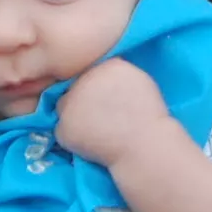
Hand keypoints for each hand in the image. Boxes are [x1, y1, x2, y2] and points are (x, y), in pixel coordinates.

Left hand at [53, 60, 173, 168]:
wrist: (143, 145)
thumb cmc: (148, 116)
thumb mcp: (139, 81)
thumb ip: (118, 74)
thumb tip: (105, 76)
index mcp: (105, 66)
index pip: (92, 72)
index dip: (98, 87)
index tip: (108, 100)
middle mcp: (84, 80)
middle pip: (76, 87)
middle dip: (84, 99)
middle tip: (101, 116)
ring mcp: (70, 103)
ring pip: (65, 107)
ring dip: (74, 115)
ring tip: (95, 130)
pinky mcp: (63, 126)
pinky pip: (63, 130)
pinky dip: (73, 136)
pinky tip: (90, 142)